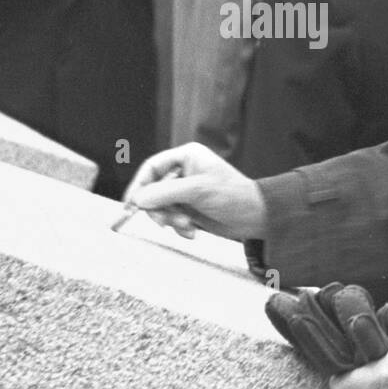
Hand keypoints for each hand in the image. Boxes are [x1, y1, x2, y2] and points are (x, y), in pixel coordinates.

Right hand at [123, 142, 267, 241]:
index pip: (152, 167)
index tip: (130, 205)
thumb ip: (166, 193)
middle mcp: (184, 171)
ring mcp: (186, 191)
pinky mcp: (190, 208)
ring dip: (170, 220)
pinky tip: (192, 231)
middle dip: (159, 209)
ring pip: (161, 207)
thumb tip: (138, 199)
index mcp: (186, 157)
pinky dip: (178, 227)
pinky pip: (172, 218)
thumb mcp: (198, 191)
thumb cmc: (233, 196)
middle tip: (166, 223)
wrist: (257, 217)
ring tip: (187, 226)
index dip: (139, 185)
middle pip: (153, 190)